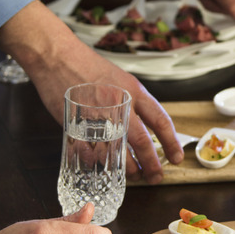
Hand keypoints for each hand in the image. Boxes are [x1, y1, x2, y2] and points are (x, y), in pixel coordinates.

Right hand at [0, 1, 184, 183]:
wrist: (57, 57)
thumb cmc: (89, 66)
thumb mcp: (122, 79)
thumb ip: (134, 102)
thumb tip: (146, 126)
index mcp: (134, 92)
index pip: (161, 121)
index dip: (171, 143)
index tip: (177, 157)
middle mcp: (120, 105)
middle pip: (142, 142)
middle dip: (152, 164)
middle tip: (156, 176)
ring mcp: (98, 117)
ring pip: (118, 152)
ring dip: (128, 169)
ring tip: (134, 176)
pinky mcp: (78, 126)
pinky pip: (92, 152)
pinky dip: (100, 163)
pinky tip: (105, 167)